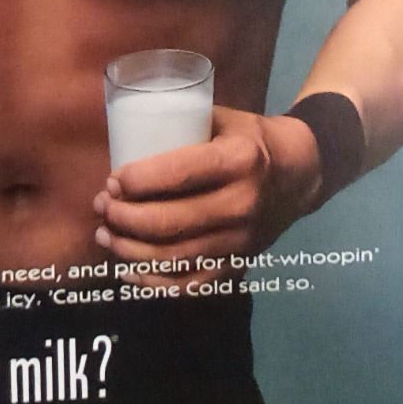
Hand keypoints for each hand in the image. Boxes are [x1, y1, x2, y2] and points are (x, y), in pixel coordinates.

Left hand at [91, 107, 320, 275]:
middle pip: (168, 222)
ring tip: (105, 235)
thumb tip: (122, 137)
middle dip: (123, 217)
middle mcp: (242, 204)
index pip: (177, 175)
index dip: (136, 181)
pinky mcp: (238, 265)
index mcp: (239, 161)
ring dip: (129, 250)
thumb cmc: (251, 140)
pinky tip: (128, 270)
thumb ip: (180, 125)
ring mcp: (241, 241)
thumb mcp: (223, 119)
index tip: (112, 180)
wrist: (300, 175)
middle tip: (101, 206)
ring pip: (173, 257)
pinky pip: (189, 284)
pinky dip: (153, 282)